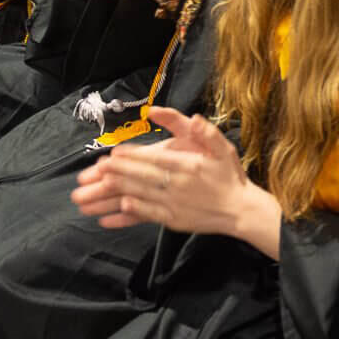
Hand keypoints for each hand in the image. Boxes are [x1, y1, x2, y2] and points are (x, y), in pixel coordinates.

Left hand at [70, 108, 257, 233]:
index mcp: (190, 165)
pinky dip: (131, 212)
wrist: (241, 211)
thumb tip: (194, 118)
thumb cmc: (231, 177)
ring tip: (98, 187)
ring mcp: (175, 204)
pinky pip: (148, 215)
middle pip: (143, 177)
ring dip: (117, 191)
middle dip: (117, 173)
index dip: (133, 156)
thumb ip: (208, 132)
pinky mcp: (173, 220)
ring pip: (141, 195)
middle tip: (97, 169)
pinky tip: (117, 208)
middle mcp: (179, 185)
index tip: (114, 153)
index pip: (155, 159)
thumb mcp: (224, 148)